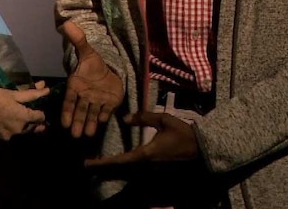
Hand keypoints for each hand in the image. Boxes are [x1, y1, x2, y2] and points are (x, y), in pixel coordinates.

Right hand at [0, 85, 48, 143]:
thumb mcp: (13, 93)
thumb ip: (32, 94)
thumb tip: (46, 89)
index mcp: (24, 118)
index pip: (40, 118)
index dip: (40, 113)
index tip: (36, 109)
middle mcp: (18, 131)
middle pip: (30, 128)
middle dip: (30, 122)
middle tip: (25, 114)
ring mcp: (6, 137)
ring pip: (18, 133)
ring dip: (18, 127)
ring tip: (10, 118)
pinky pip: (5, 137)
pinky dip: (4, 132)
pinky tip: (0, 125)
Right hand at [59, 21, 124, 137]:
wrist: (109, 71)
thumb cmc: (93, 65)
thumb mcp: (87, 51)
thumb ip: (78, 40)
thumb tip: (67, 23)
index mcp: (77, 86)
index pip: (70, 101)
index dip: (67, 112)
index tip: (64, 124)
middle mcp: (86, 96)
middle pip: (81, 111)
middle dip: (78, 122)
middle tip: (75, 135)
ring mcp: (98, 101)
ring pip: (92, 114)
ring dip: (89, 124)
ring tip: (87, 134)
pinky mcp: (110, 103)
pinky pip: (107, 110)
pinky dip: (104, 116)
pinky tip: (102, 121)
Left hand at [84, 111, 198, 168]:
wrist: (200, 147)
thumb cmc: (182, 132)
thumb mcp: (163, 120)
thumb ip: (144, 118)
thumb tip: (125, 118)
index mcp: (146, 153)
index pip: (121, 159)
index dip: (104, 162)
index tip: (89, 163)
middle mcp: (146, 163)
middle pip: (121, 167)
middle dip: (103, 166)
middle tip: (87, 164)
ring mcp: (151, 166)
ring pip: (127, 168)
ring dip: (112, 166)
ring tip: (97, 162)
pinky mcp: (155, 165)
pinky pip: (135, 166)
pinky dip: (123, 164)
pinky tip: (117, 160)